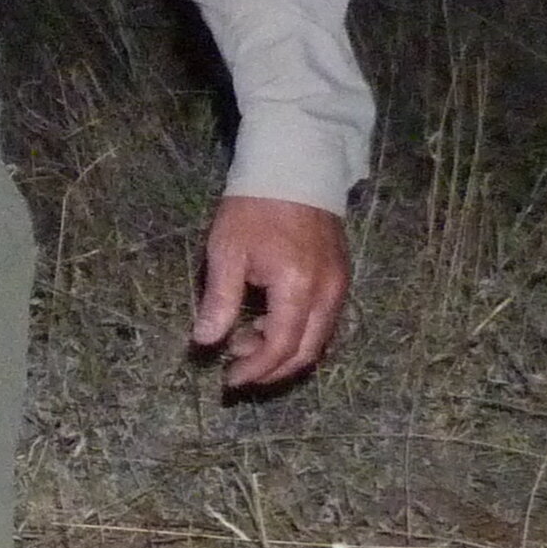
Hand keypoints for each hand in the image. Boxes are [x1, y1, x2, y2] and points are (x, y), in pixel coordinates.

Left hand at [194, 195, 348, 389]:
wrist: (294, 169)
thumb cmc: (254, 208)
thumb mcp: (227, 252)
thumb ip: (219, 301)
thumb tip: (205, 342)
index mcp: (299, 288)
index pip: (281, 347)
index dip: (255, 369)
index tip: (228, 379)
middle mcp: (329, 293)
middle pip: (306, 352)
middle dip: (271, 369)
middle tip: (236, 369)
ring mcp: (340, 286)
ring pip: (318, 340)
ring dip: (283, 351)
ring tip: (244, 340)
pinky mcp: (341, 278)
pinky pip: (324, 321)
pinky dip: (297, 332)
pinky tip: (266, 323)